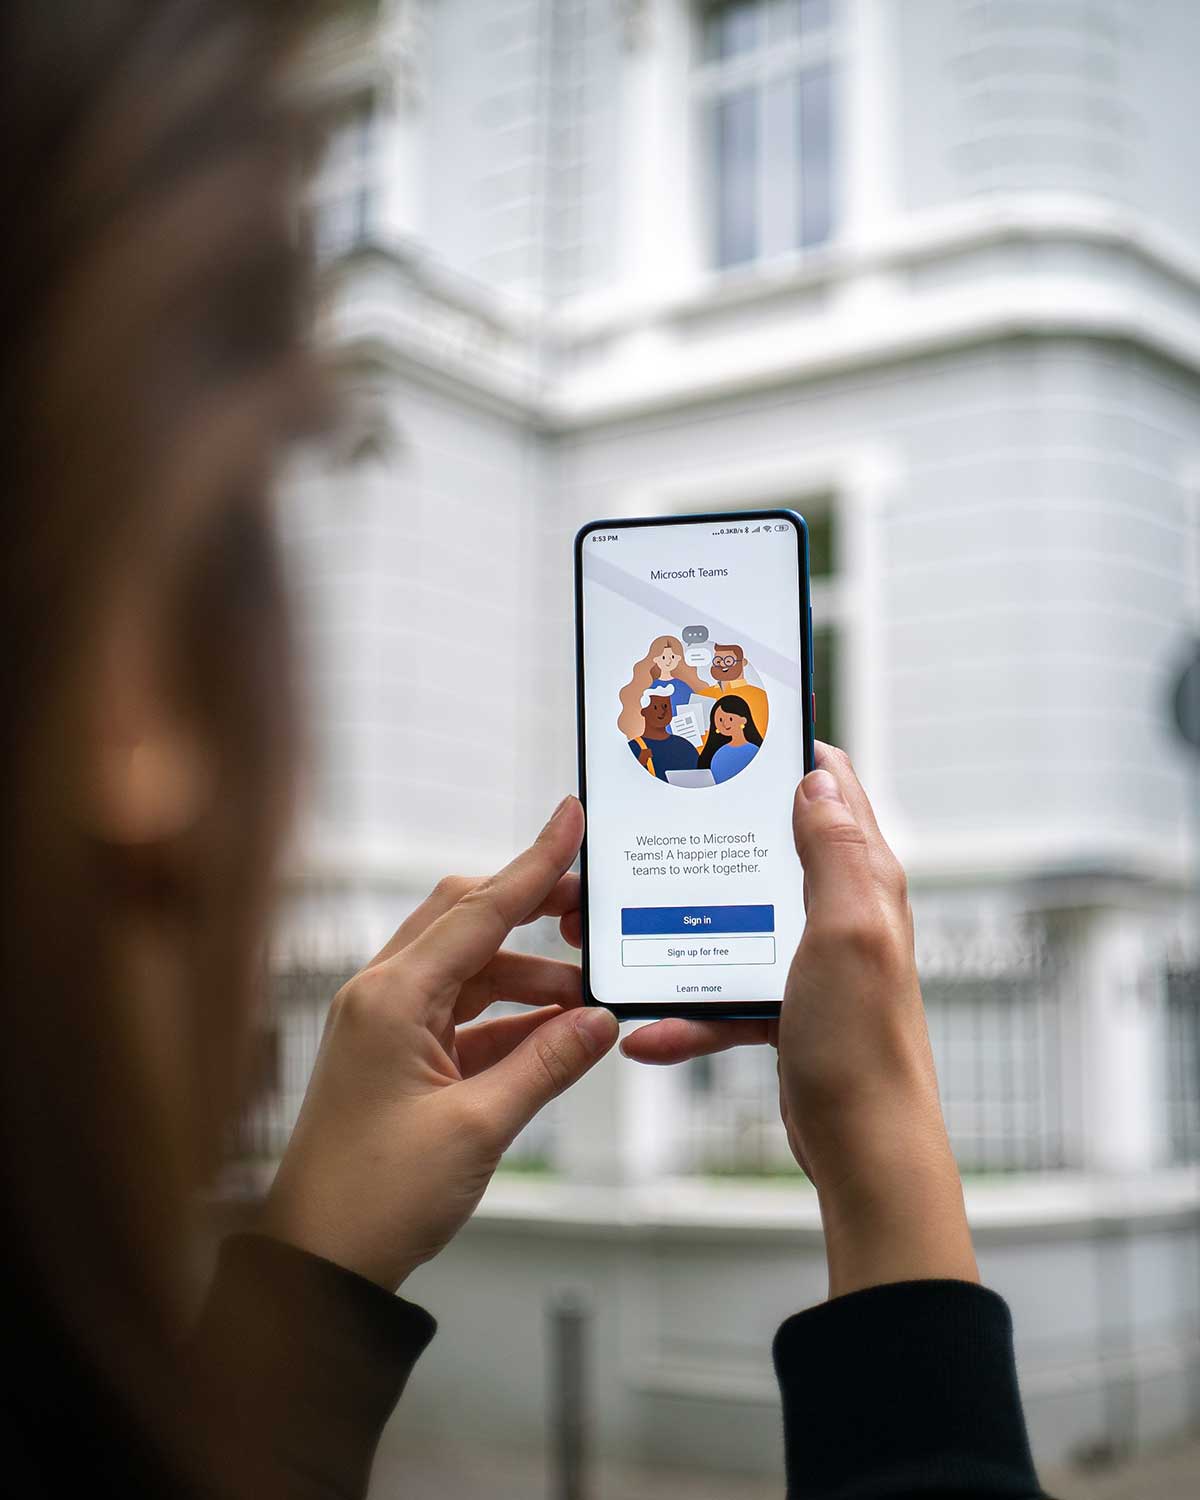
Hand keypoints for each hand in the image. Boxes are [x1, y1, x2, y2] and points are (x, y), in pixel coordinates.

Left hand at [260, 797, 617, 1290]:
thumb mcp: (479, 1129)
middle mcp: (381, 996)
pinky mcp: (394, 1057)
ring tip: (588, 999)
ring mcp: (384, 1025)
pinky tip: (555, 1031)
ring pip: (469, 971)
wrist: (318, 1264)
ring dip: (528, 978)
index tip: (570, 818)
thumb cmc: (376, 1198)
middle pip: (467, 923)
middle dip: (532, 912)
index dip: (535, 864)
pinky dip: (509, 1019)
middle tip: (592, 909)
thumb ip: (547, 1064)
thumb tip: (603, 1019)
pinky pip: (461, 1016)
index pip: (479, 911)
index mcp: (391, 998)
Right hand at [621, 745, 977, 1298]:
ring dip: (676, 929)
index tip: (728, 734)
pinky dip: (686, 1012)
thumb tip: (816, 778)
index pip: (831, 787)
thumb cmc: (865, 1045)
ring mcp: (807, 961)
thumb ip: (835, 853)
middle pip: (762, 851)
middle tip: (641, 831)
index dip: (785, 753)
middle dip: (703, 841)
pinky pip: (722, 996)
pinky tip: (648, 1031)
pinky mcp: (784, 1009)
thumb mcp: (849, 932)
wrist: (865, 1150)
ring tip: (614, 931)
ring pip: (729, 922)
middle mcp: (838, 912)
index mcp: (863, 880)